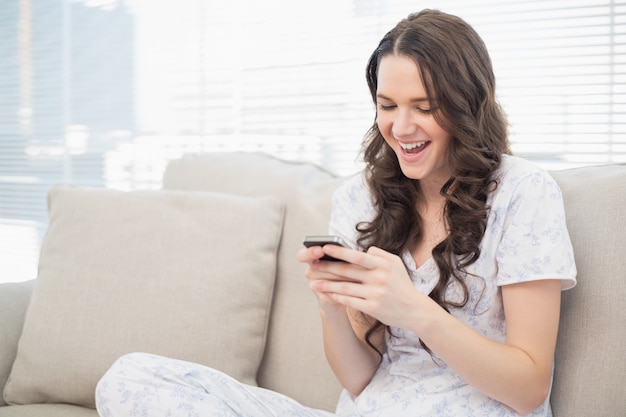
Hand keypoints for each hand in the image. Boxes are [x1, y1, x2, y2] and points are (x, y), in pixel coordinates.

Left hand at [299, 244, 425, 328]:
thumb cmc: (401, 284)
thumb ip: (379, 254)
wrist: (414, 309)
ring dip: (327, 285)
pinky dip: (336, 297)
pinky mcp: (373, 308)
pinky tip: (326, 294)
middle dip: (327, 268)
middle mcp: (379, 278)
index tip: (324, 248)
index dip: (339, 252)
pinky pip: (349, 301)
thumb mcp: (395, 264)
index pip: (357, 256)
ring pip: (345, 288)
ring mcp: (375, 294)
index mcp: (383, 265)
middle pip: (347, 271)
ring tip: (313, 283)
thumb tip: (363, 249)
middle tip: (312, 266)